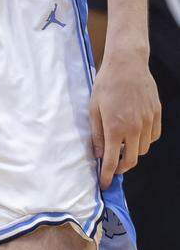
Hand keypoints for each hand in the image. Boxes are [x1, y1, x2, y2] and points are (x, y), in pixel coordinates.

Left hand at [89, 45, 160, 187]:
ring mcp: (148, 122)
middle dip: (121, 167)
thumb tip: (97, 154)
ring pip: (143, 149)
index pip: (112, 160)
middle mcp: (134, 128)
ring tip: (121, 146)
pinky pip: (153, 137)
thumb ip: (95, 133)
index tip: (104, 184)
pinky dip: (144, 141)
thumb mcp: (93, 109)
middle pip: (131, 160)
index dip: (107, 175)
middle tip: (112, 167)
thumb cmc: (105, 85)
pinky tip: (134, 134)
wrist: (127, 65)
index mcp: (115, 128)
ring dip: (132, 152)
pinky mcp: (156, 115)